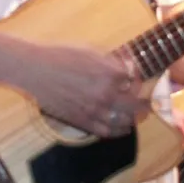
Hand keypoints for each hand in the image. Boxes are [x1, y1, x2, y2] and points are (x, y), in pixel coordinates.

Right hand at [15, 45, 148, 137]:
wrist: (35, 70)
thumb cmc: (60, 55)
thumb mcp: (91, 51)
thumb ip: (112, 61)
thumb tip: (127, 65)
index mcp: (110, 73)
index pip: (134, 78)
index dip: (137, 76)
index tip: (135, 76)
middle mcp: (106, 93)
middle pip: (136, 104)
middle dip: (144, 102)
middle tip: (148, 102)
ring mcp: (94, 110)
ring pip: (125, 120)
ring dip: (135, 118)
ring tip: (139, 116)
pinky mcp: (83, 121)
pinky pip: (107, 131)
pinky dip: (119, 131)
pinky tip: (123, 129)